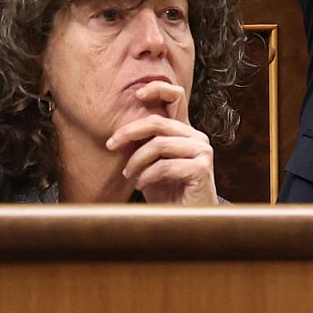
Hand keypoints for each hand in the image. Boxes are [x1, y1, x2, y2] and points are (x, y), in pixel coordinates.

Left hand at [105, 81, 218, 204]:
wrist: (187, 222)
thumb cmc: (168, 194)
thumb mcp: (150, 165)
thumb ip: (143, 146)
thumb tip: (119, 133)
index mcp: (186, 132)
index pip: (176, 98)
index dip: (157, 89)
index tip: (136, 95)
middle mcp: (197, 137)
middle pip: (158, 122)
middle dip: (129, 132)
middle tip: (110, 145)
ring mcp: (202, 151)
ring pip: (159, 144)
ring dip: (137, 160)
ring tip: (129, 175)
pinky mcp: (201, 168)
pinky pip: (166, 165)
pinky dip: (148, 175)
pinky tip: (141, 185)